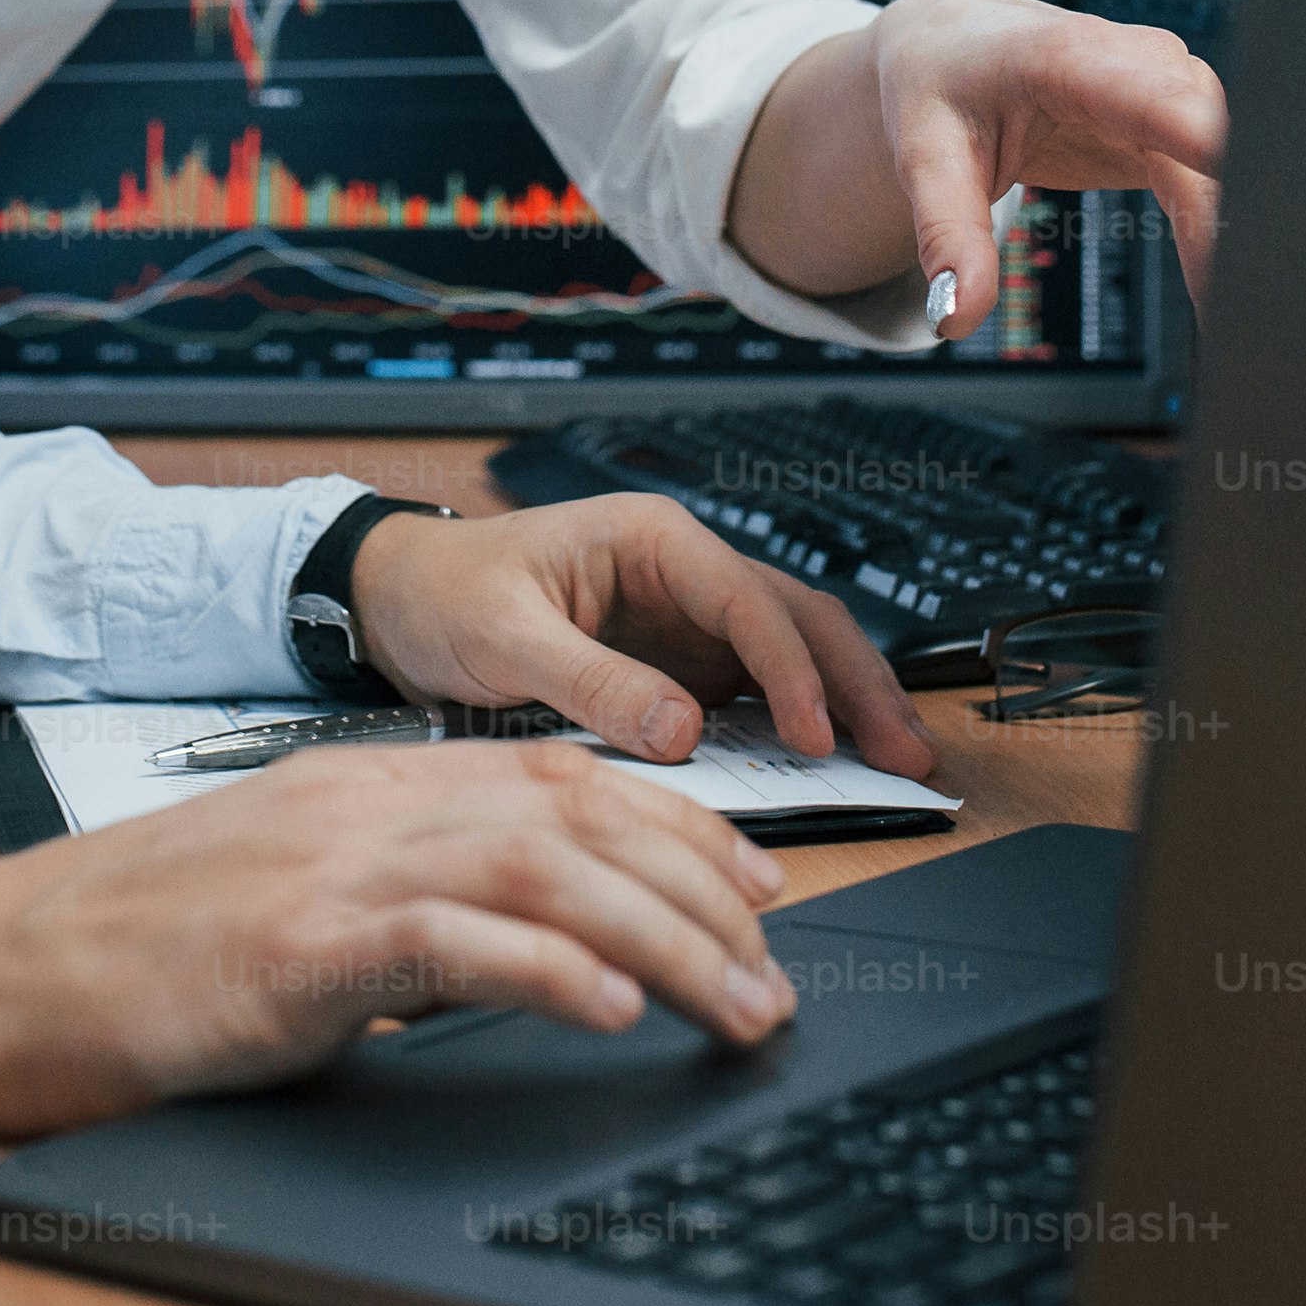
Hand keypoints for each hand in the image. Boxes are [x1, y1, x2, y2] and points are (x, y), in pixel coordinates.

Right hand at [0, 738, 803, 1135]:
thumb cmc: (127, 948)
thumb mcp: (285, 895)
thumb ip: (393, 899)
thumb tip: (501, 949)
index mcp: (363, 783)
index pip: (556, 774)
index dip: (674, 820)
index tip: (754, 878)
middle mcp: (361, 805)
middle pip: (577, 816)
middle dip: (700, 887)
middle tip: (778, 966)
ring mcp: (329, 870)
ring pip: (543, 870)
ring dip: (663, 938)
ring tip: (738, 1004)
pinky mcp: (295, 948)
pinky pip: (449, 944)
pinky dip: (548, 971)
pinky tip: (614, 1008)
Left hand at [345, 495, 933, 779]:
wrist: (395, 600)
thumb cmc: (442, 593)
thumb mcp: (503, 636)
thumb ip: (591, 680)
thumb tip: (680, 730)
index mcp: (649, 539)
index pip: (748, 600)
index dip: (792, 670)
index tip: (817, 736)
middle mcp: (681, 572)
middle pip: (798, 619)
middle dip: (859, 683)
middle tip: (909, 751)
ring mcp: (687, 619)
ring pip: (793, 651)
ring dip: (847, 702)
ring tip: (902, 759)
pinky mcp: (678, 664)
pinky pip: (756, 692)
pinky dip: (801, 725)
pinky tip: (835, 767)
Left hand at [732, 0, 1225, 334]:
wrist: (949, 47)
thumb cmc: (939, 86)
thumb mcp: (923, 160)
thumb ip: (947, 237)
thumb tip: (955, 315)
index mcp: (1060, 54)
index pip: (1144, 88)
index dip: (1197, 134)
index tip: (1233, 185)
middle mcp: (1124, 58)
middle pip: (1204, 124)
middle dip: (1231, 204)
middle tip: (1236, 299)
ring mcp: (1154, 84)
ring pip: (1224, 147)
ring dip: (1237, 220)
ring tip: (1236, 302)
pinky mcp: (1165, 118)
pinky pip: (1211, 172)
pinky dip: (1219, 225)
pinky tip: (1215, 282)